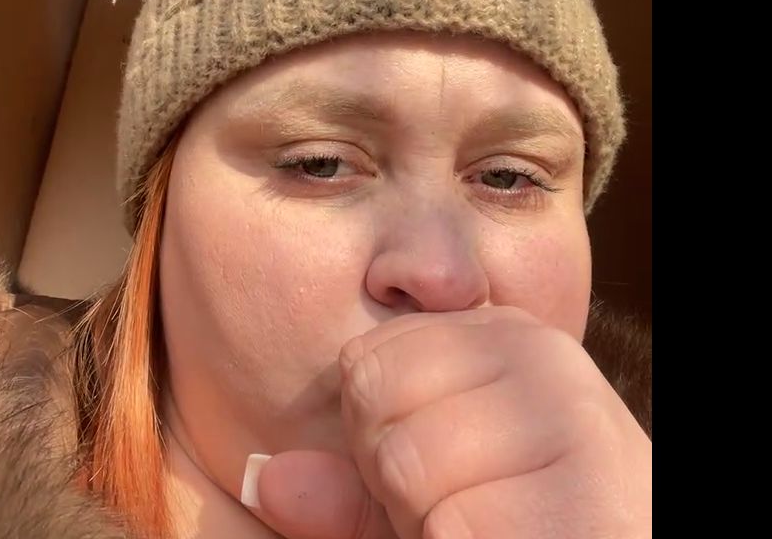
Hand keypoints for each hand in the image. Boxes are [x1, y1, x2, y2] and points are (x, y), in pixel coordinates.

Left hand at [249, 307, 651, 538]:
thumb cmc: (514, 523)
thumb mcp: (426, 496)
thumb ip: (351, 483)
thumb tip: (266, 478)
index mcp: (505, 335)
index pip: (365, 364)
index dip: (374, 435)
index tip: (434, 467)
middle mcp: (544, 357)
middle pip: (380, 410)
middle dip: (398, 482)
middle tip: (465, 504)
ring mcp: (574, 420)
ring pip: (410, 470)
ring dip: (433, 524)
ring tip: (492, 521)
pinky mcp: (588, 497)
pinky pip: (454, 528)